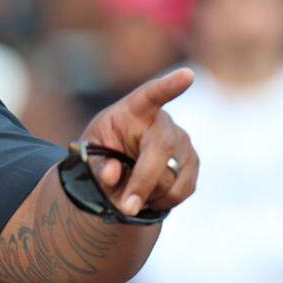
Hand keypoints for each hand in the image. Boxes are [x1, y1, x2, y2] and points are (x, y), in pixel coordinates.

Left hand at [80, 68, 199, 217]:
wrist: (120, 166)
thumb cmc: (103, 150)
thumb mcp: (90, 155)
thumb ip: (98, 164)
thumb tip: (112, 175)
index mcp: (134, 110)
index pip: (152, 94)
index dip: (169, 85)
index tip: (188, 75)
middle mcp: (163, 122)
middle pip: (160, 149)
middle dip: (143, 180)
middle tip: (126, 207)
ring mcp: (183, 142)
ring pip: (170, 177)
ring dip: (148, 194)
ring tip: (131, 190)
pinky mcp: (193, 164)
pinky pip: (182, 190)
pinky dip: (162, 201)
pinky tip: (148, 194)